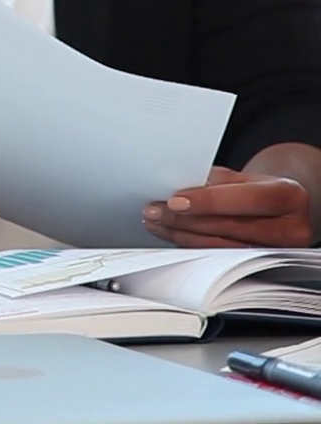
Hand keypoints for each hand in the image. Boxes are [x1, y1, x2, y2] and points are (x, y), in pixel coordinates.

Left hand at [144, 167, 312, 247]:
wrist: (281, 209)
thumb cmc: (258, 189)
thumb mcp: (243, 177)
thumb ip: (214, 182)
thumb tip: (175, 190)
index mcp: (288, 197)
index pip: (246, 200)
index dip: (208, 202)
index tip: (174, 201)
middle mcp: (290, 229)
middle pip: (229, 227)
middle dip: (185, 220)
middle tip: (154, 211)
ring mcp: (277, 252)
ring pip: (221, 247)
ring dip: (181, 234)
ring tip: (155, 222)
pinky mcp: (259, 266)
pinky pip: (219, 257)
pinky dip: (191, 244)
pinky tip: (171, 234)